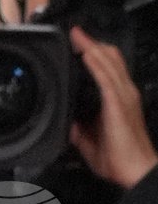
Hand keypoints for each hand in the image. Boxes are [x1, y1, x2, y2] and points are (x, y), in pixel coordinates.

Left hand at [70, 31, 157, 194]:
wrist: (135, 169)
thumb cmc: (119, 157)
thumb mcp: (91, 141)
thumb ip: (80, 131)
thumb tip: (68, 124)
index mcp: (119, 99)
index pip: (109, 68)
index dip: (96, 53)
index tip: (80, 44)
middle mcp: (124, 92)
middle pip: (111, 58)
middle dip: (92, 43)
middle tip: (75, 33)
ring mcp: (123, 95)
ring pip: (109, 62)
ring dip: (92, 47)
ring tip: (78, 36)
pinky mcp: (119, 102)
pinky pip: (106, 77)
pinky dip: (95, 63)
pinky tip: (86, 54)